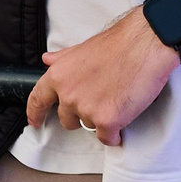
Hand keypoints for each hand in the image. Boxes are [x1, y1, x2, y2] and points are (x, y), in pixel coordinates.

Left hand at [27, 10, 177, 145]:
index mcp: (59, 75)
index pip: (38, 100)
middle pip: (67, 120)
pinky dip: (116, 133)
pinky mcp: (107, 121)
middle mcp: (68, 95)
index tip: (35, 122)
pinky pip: (108, 138)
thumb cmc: (119, 44)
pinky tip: (124, 117)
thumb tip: (47, 60)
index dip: (34, 114)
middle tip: (100, 101)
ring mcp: (87, 110)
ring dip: (102, 120)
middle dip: (81, 115)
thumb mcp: (83, 48)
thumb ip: (64, 59)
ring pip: (90, 127)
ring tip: (118, 99)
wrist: (146, 45)